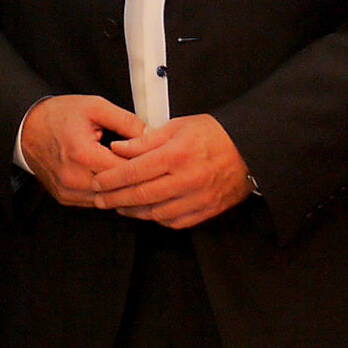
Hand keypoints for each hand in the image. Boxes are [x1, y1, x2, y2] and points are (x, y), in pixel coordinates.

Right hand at [20, 94, 141, 207]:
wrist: (27, 128)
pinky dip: (107, 193)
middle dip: (137, 180)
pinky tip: (114, 180)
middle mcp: (73, 178)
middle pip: (119, 189)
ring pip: (109, 200)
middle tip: (151, 169)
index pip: (126, 171)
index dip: (145, 166)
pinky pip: (95, 202)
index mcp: (82, 154)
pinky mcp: (65, 198)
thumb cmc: (58, 116)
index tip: (156, 159)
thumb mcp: (95, 107)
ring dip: (122, 189)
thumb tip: (152, 135)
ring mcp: (68, 191)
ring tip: (133, 174)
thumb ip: (126, 121)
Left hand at [92, 114, 251, 229]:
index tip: (97, 181)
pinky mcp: (206, 211)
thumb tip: (118, 148)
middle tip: (99, 199)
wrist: (250, 150)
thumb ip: (145, 140)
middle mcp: (186, 180)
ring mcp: (197, 199)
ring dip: (132, 211)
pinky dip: (156, 218)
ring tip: (118, 206)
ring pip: (155, 212)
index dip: (111, 178)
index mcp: (177, 155)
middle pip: (140, 195)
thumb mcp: (178, 126)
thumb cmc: (214, 134)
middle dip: (114, 198)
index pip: (134, 171)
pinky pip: (174, 221)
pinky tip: (145, 212)